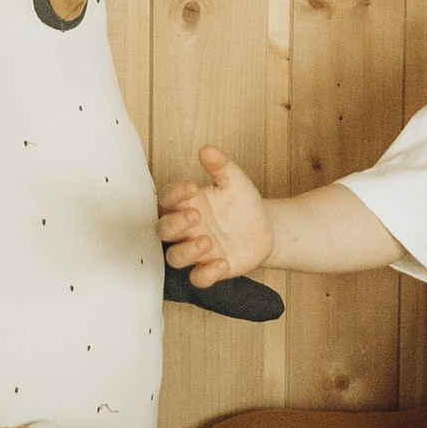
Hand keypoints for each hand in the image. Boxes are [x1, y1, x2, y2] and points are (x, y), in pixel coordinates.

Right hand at [157, 146, 273, 287]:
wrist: (263, 229)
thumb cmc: (241, 204)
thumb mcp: (235, 181)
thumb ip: (220, 166)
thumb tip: (207, 149)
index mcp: (186, 204)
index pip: (167, 199)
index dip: (174, 194)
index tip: (191, 186)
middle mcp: (185, 229)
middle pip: (163, 230)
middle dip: (174, 224)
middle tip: (196, 215)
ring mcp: (195, 251)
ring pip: (174, 257)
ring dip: (187, 251)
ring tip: (208, 241)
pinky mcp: (209, 269)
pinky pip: (197, 278)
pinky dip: (206, 274)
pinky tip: (222, 263)